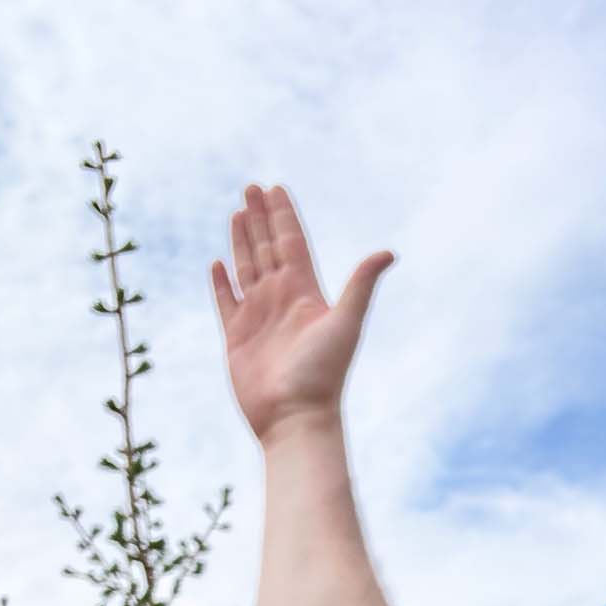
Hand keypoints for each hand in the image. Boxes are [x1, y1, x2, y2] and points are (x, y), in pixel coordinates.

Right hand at [212, 184, 393, 446]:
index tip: (276, 188)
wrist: (296, 418)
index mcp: (306, 293)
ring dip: (241, 241)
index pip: (292, 243)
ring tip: (236, 213)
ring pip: (246, 269)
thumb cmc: (323, 375)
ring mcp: (259, 318)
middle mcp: (282, 301)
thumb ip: (361, 285)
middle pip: (268, 249)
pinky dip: (221, 283)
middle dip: (259, 218)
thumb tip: (389, 252)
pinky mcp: (237, 339)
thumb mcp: (345, 323)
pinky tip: (217, 263)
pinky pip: (226, 303)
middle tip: (250, 187)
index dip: (283, 216)